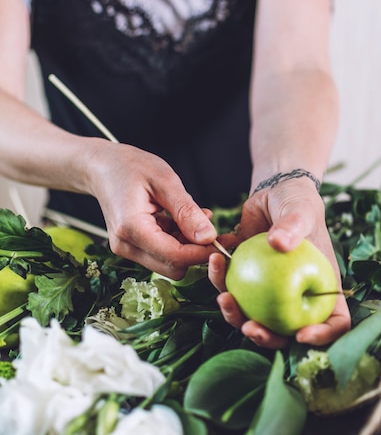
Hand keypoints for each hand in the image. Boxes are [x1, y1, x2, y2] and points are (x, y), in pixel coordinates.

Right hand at [87, 141, 216, 277]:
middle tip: (214, 229)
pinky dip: (177, 241)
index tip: (225, 240)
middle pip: (173, 267)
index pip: (175, 256)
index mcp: (131, 228)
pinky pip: (162, 254)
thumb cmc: (129, 167)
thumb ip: (186, 211)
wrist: (101, 167)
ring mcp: (127, 249)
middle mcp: (126, 246)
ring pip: (169, 263)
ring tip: (195, 217)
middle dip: (196, 252)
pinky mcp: (131, 248)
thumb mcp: (164, 181)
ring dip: (188, 246)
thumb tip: (209, 237)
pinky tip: (183, 220)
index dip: (203, 252)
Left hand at [208, 179, 350, 347]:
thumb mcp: (301, 211)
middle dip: (266, 338)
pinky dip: (219, 282)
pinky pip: (231, 291)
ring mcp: (269, 292)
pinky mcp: (246, 281)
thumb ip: (293, 226)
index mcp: (321, 287)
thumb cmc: (297, 203)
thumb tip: (278, 243)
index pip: (334, 322)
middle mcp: (296, 296)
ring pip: (253, 318)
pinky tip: (214, 262)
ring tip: (223, 298)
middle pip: (286, 332)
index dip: (322, 337)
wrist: (272, 193)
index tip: (301, 335)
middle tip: (249, 327)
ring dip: (235, 316)